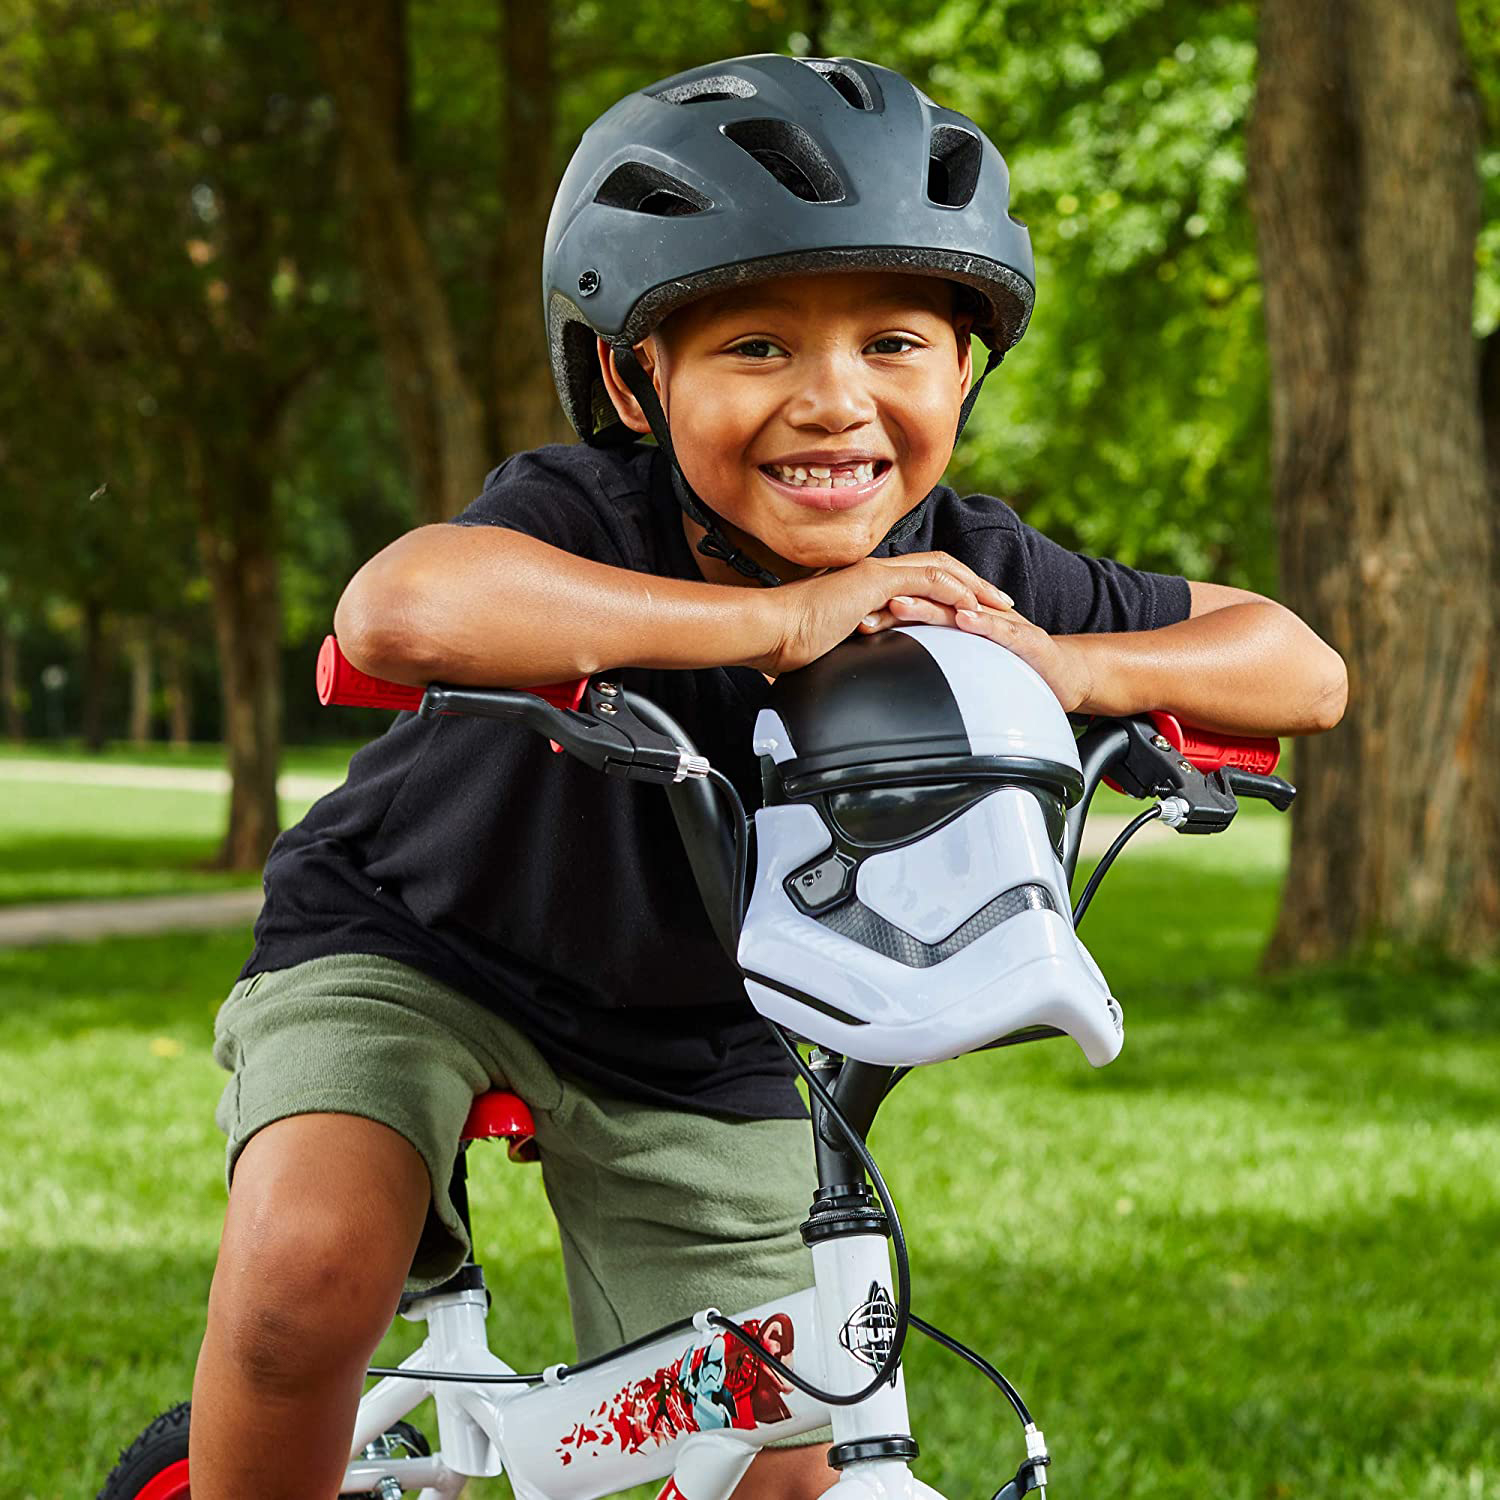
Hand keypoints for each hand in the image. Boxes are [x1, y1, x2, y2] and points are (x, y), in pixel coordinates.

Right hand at [752, 551, 1014, 675]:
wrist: (769, 630)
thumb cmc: (788, 642)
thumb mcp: (829, 646)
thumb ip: (848, 647)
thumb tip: (853, 669)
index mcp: (865, 585)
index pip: (919, 579)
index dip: (950, 591)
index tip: (973, 610)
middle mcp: (875, 572)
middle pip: (939, 567)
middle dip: (974, 584)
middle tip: (1002, 603)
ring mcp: (875, 573)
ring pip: (941, 570)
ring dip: (975, 587)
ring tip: (1000, 606)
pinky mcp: (875, 580)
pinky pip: (928, 580)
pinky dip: (955, 591)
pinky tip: (974, 608)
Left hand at [873, 594, 1095, 712]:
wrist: (1064, 677)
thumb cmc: (1010, 670)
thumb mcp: (964, 666)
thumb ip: (932, 662)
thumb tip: (888, 676)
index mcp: (957, 620)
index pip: (915, 609)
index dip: (882, 611)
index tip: (848, 619)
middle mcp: (974, 615)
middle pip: (930, 602)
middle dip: (895, 602)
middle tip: (862, 608)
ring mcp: (999, 623)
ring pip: (958, 609)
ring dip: (928, 605)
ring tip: (899, 605)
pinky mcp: (1024, 638)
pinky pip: (998, 628)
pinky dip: (979, 622)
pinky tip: (963, 619)